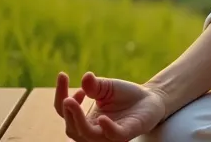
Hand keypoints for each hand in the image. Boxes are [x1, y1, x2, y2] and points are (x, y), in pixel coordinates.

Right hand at [54, 71, 168, 140]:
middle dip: (67, 112)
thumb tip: (86, 77)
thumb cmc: (125, 95)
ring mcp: (109, 134)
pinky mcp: (126, 133)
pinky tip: (101, 117)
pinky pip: (113, 135)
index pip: (65, 111)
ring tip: (73, 100)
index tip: (62, 74)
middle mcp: (94, 130)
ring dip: (78, 120)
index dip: (60, 95)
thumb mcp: (106, 87)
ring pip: (86, 135)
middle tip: (68, 97)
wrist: (150, 99)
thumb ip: (94, 85)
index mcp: (86, 119)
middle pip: (71, 128)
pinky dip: (106, 128)